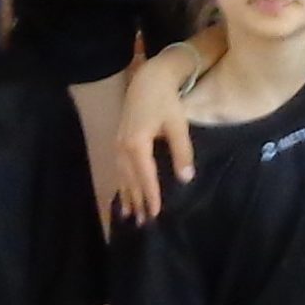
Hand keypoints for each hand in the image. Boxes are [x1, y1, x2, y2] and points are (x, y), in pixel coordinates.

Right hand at [116, 51, 198, 221]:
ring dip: (127, 196)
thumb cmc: (166, 101)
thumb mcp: (178, 126)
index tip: (156, 214)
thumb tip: (186, 179)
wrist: (148, 80)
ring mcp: (118, 144)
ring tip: (131, 216)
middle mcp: (123, 147)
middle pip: (130, 180)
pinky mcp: (119, 141)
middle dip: (137, 202)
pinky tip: (124, 194)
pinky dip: (122, 183)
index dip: (151, 196)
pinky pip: (119, 169)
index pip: (145, 177)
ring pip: (122, 176)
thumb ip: (182, 152)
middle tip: (144, 223)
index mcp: (137, 144)